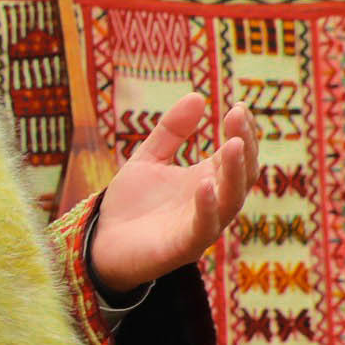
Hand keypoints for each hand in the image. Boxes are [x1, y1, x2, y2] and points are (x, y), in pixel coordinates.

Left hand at [89, 92, 256, 294]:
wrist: (100, 243)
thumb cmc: (131, 205)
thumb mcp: (149, 158)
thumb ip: (171, 131)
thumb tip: (197, 96)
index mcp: (207, 180)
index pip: (238, 155)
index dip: (242, 132)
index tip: (238, 106)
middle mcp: (211, 203)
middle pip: (242, 175)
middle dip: (244, 145)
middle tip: (238, 116)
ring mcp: (201, 226)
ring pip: (231, 202)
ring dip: (234, 173)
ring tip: (233, 144)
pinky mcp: (183, 248)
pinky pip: (203, 228)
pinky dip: (207, 207)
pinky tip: (204, 184)